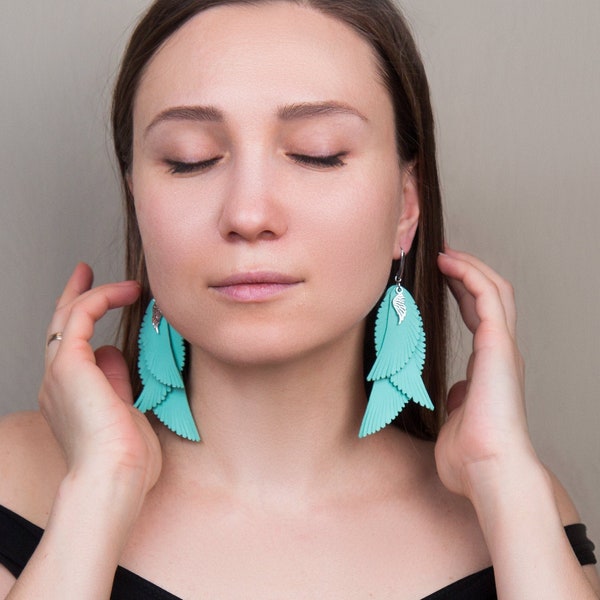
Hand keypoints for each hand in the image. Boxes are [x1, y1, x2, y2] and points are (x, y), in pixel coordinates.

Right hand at [40, 263, 161, 496]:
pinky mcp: (69, 365)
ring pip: (68, 317)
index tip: (101, 299)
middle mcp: (58, 382)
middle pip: (60, 326)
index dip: (83, 320)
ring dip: (95, 293)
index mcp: (70, 396)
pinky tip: (127, 293)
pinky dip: (101, 298)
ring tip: (126, 284)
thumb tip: (112, 353)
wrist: (114, 479)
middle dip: (75, 295)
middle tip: (85, 272)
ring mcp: (59, 373)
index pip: (72, 347)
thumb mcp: (124, 412)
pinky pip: (80, 316)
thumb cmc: (126, 461)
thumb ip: (115, 382)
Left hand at [434, 248, 537, 500]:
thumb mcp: (459, 419)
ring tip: (445, 252)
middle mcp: (500, 353)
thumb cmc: (471, 455)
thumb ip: (461, 401)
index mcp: (490, 367)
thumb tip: (458, 394)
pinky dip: (470, 275)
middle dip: (467, 272)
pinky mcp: (498, 346)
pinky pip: (488, 297)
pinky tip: (449, 264)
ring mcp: (502, 348)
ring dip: (470, 267)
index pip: (479, 316)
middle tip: (443, 254)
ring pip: (495, 290)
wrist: (488, 469)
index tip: (443, 276)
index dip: (463, 292)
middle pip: (490, 297)